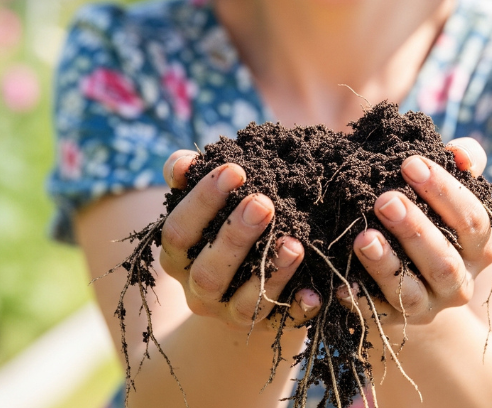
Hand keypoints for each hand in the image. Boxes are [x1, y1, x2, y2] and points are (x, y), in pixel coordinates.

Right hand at [158, 150, 321, 330]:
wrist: (241, 292)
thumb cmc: (221, 230)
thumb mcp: (204, 205)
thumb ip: (189, 179)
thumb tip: (183, 163)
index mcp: (178, 257)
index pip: (178, 232)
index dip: (202, 202)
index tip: (234, 170)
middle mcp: (198, 290)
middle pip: (208, 272)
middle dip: (235, 236)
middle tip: (263, 203)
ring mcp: (230, 314)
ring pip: (244, 303)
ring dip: (270, 273)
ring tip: (294, 243)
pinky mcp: (265, 328)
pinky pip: (283, 323)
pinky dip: (299, 309)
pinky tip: (313, 292)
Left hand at [340, 138, 491, 326]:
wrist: (412, 274)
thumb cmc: (432, 214)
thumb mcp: (448, 188)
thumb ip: (462, 163)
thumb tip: (460, 153)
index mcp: (481, 247)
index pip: (472, 221)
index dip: (445, 192)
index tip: (410, 163)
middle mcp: (460, 282)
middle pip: (444, 260)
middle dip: (415, 229)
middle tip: (385, 200)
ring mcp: (429, 306)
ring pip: (412, 293)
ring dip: (387, 265)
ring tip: (364, 237)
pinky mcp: (397, 321)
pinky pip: (377, 314)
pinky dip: (359, 300)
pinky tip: (340, 284)